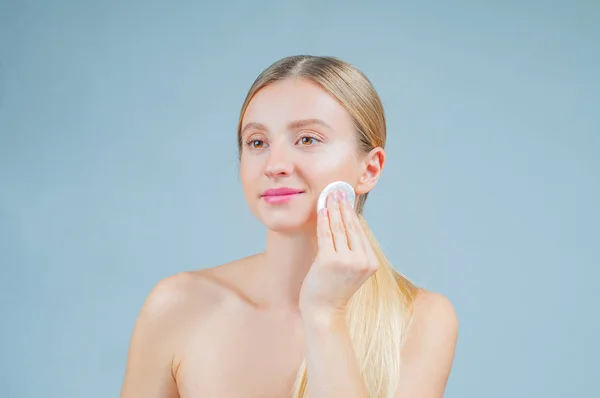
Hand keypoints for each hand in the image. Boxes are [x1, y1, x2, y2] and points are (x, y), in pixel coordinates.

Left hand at [299, 190, 378, 317]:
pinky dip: (324, 219)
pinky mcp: (329, 261)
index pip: (360, 231)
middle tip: (338, 189)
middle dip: (344, 205)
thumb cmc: (334, 290)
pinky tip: (322, 208)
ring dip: (334, 208)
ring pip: (339, 228)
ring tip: (330, 194)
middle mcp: (362, 261)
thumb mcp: (351, 270)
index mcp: (371, 262)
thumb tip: (349, 222)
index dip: (352, 212)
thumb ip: (353, 250)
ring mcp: (346, 261)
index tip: (347, 197)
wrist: (323, 312)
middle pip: (351, 226)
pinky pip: (326, 234)